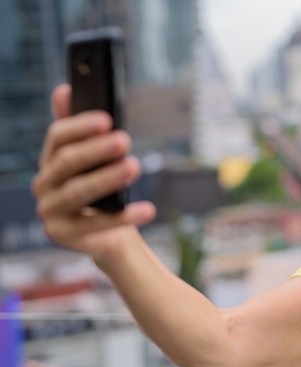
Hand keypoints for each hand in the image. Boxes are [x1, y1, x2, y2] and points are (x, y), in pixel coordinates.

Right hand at [32, 84, 155, 259]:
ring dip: (108, 178)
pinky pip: (97, 225)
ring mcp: (51, 212)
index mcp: (50, 160)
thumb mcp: (96, 160)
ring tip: (135, 167)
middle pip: (67, 163)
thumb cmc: (104, 192)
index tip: (107, 119)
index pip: (57, 136)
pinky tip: (148, 210)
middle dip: (97, 150)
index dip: (80, 126)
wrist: (108, 235)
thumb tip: (64, 89)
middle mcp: (44, 184)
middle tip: (125, 140)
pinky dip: (125, 217)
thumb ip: (80, 129)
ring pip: (79, 192)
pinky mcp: (63, 236)